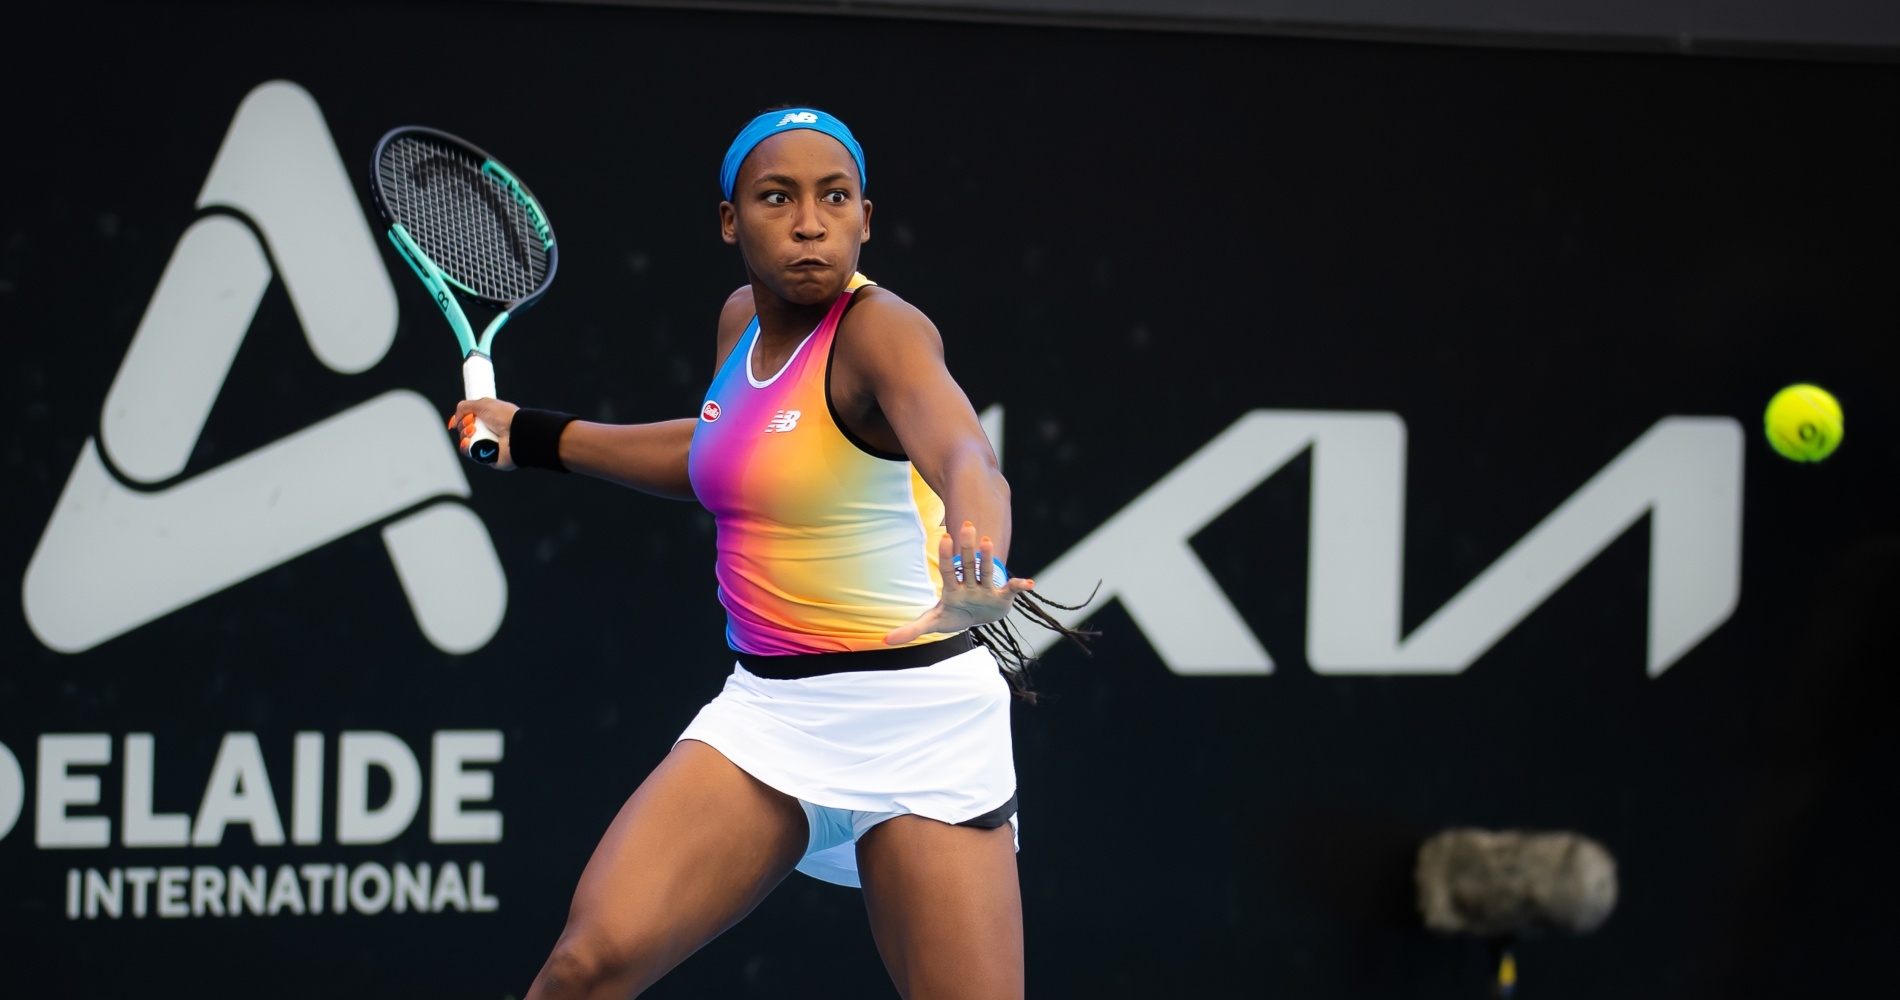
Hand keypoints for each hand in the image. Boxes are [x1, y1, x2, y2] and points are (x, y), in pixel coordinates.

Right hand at [448, 398, 520, 469]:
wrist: (517, 433)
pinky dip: (465, 447)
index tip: (465, 417)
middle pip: (465, 430)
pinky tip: (468, 442)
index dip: (463, 418)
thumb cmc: (504, 416)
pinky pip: (470, 453)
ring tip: (472, 432)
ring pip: (465, 442)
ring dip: (464, 436)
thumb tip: (454, 421)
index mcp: (489, 418)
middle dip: (463, 426)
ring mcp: (488, 444)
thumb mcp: (482, 404)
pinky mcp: (487, 457)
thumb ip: (463, 407)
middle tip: (472, 424)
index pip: (469, 419)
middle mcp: (488, 431)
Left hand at [884, 521, 1033, 645]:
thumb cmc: (952, 616)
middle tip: (967, 526)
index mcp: (952, 588)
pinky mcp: (1002, 597)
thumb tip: (884, 641)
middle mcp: (969, 584)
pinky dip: (1021, 586)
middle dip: (967, 548)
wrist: (976, 619)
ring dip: (988, 558)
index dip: (946, 555)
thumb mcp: (932, 623)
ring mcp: (986, 589)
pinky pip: (1012, 590)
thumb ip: (911, 630)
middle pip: (967, 564)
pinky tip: (1029, 584)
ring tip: (988, 542)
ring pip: (987, 571)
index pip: (947, 569)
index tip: (945, 537)